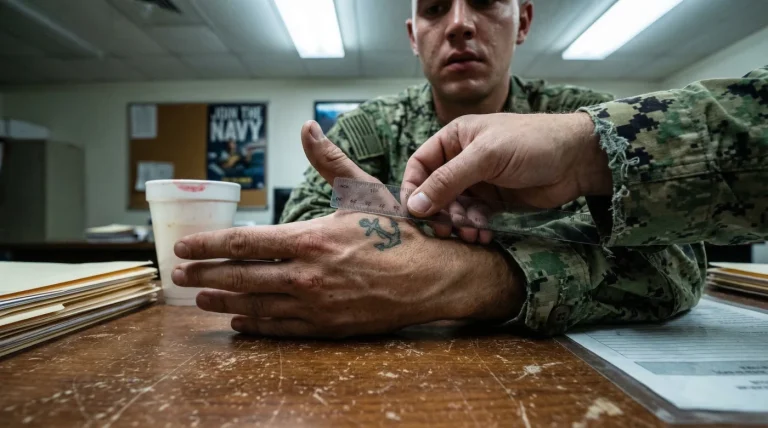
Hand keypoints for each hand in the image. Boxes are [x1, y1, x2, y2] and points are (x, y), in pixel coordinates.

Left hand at [171, 121, 524, 337]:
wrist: (432, 278)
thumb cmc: (397, 233)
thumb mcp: (362, 192)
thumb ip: (329, 160)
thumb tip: (308, 126)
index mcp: (311, 238)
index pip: (244, 243)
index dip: (207, 244)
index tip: (182, 245)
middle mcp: (307, 274)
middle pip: (240, 276)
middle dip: (204, 274)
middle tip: (178, 274)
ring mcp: (315, 305)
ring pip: (254, 305)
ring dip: (222, 301)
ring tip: (199, 297)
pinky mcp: (326, 326)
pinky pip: (279, 327)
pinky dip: (253, 324)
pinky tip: (237, 320)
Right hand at [402, 112, 612, 217]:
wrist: (576, 159)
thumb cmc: (531, 143)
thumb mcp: (485, 157)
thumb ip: (448, 181)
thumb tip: (415, 206)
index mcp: (455, 139)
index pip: (420, 164)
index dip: (413, 188)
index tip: (414, 212)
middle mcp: (462, 160)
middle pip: (435, 191)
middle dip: (438, 212)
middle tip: (444, 231)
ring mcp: (479, 182)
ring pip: (454, 208)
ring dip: (458, 224)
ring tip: (472, 234)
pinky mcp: (495, 201)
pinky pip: (474, 218)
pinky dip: (474, 228)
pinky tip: (484, 234)